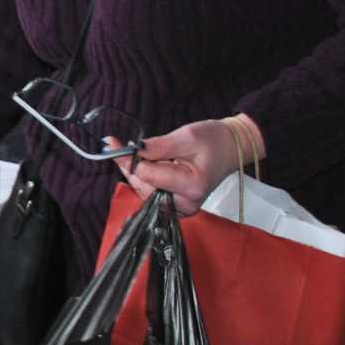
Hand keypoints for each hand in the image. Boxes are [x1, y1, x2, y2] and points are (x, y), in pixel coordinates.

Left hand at [116, 115, 264, 215]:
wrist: (231, 148)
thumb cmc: (214, 140)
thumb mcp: (186, 136)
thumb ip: (157, 146)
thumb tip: (129, 150)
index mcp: (191, 186)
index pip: (148, 176)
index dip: (130, 159)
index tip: (113, 143)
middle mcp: (187, 203)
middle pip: (144, 187)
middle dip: (129, 166)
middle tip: (116, 145)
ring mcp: (182, 208)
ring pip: (145, 192)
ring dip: (135, 172)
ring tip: (132, 152)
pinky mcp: (177, 206)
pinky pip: (152, 194)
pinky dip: (144, 178)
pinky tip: (142, 163)